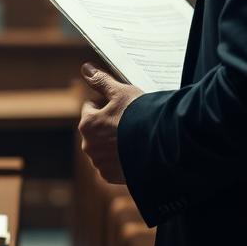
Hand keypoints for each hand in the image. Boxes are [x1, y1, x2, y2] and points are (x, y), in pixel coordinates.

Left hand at [78, 63, 142, 184]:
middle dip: (108, 124)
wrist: (161, 147)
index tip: (122, 105)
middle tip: (129, 120)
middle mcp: (88, 146)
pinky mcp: (111, 176)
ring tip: (133, 136)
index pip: (91, 107)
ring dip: (113, 142)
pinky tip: (133, 151)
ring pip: (103, 146)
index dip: (107, 103)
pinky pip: (111, 164)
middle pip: (96, 128)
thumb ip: (101, 81)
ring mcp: (99, 163)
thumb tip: (85, 68)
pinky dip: (119, 158)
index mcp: (87, 124)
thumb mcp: (121, 93)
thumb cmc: (139, 116)